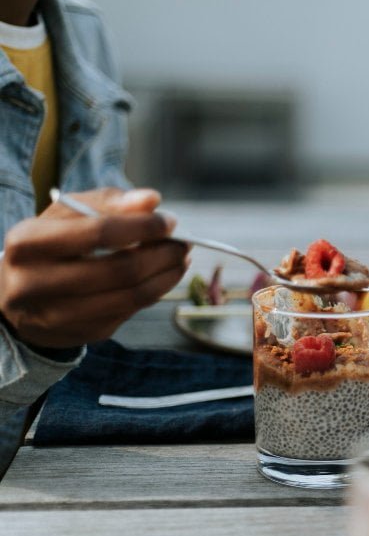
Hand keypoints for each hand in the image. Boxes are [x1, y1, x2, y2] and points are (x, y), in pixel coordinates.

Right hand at [0, 188, 188, 348]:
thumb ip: (107, 203)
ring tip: (181, 259)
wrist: (14, 294)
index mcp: (28, 243)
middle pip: (120, 270)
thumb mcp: (65, 216)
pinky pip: (129, 312)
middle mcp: (35, 283)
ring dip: (166, 276)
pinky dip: (153, 293)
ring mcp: (57, 315)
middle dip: (162, 254)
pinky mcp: (80, 334)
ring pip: (130, 297)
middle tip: (184, 243)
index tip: (170, 221)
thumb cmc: (49, 246)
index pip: (97, 233)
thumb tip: (152, 200)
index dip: (141, 227)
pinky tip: (163, 278)